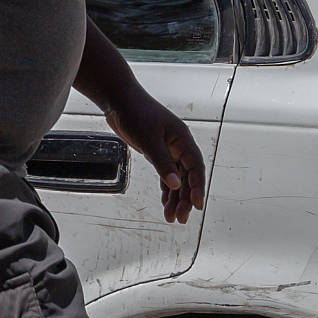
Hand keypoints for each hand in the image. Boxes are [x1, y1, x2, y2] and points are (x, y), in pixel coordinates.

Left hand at [111, 95, 205, 223]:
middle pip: (187, 176)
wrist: (119, 99)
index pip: (195, 167)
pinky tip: (165, 202)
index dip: (198, 187)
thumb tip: (176, 185)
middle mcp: (178, 145)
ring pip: (176, 178)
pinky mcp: (157, 151)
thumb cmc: (136, 113)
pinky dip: (166, 188)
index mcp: (183, 139)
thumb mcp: (149, 140)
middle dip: (185, 198)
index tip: (197, 205)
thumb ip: (162, 163)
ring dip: (175, 197)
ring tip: (171, 217)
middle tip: (180, 218)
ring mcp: (168, 149)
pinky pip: (166, 174)